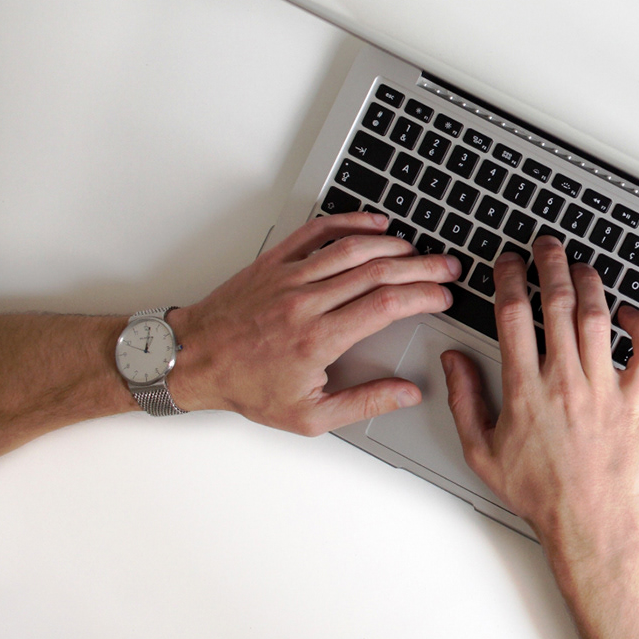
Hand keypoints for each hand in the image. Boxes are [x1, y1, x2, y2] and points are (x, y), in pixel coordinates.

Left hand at [166, 211, 460, 435]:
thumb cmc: (247, 388)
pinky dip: (350, 223)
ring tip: (420, 252)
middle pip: (379, 271)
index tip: (443, 298)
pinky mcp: (275, 262)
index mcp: (318, 340)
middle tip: (448, 268)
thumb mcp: (308, 416)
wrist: (191, 361)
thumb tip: (407, 394)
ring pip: (353, 248)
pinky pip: (318, 232)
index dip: (423, 296)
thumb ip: (364, 403)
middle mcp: (306, 302)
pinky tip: (374, 224)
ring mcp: (289, 277)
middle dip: (423, 267)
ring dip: (395, 245)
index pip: (386, 305)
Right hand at [443, 236, 638, 562]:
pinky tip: (630, 312)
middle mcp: (563, 380)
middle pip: (557, 304)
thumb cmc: (536, 492)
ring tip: (580, 266)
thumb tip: (454, 360)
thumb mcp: (481, 451)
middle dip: (550, 265)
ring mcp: (602, 388)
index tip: (507, 262)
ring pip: (597, 319)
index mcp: (524, 389)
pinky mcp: (632, 401)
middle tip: (546, 245)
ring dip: (590, 284)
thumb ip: (464, 400)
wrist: (586, 524)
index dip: (508, 279)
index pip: (512, 316)